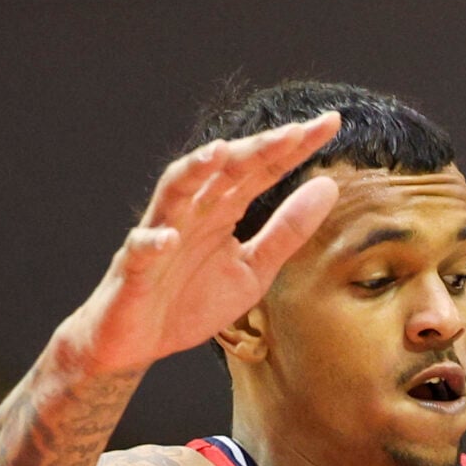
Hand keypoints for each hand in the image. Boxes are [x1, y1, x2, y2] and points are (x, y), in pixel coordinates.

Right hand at [59, 112, 346, 376]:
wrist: (139, 342)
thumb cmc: (191, 301)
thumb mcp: (254, 270)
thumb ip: (287, 231)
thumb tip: (328, 187)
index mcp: (222, 210)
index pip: (262, 171)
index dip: (294, 148)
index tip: (332, 123)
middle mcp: (192, 212)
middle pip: (224, 170)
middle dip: (257, 148)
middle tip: (296, 131)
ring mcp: (160, 234)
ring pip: (174, 191)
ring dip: (194, 169)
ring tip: (220, 152)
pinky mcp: (134, 268)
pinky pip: (140, 249)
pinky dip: (152, 241)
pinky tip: (170, 238)